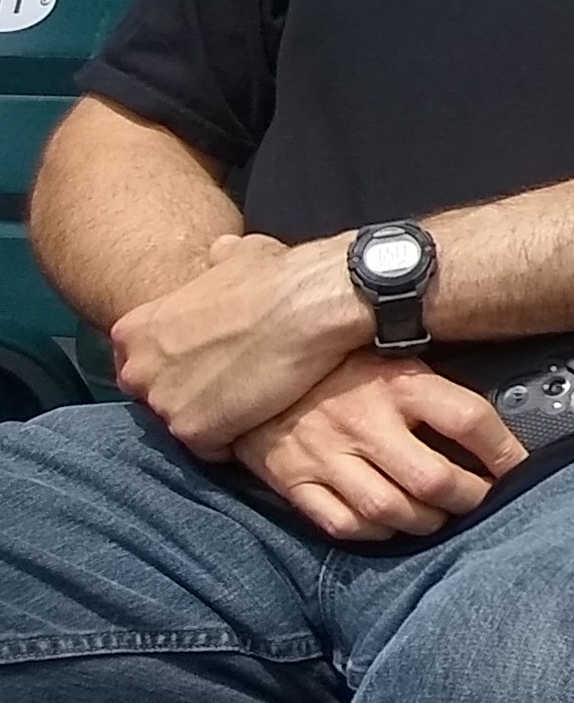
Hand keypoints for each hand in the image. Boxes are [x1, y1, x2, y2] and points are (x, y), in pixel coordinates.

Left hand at [113, 232, 370, 458]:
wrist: (310, 304)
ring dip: (219, 418)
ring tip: (258, 399)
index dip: (185, 367)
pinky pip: (212, 449)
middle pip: (161, 398)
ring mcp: (162, 403)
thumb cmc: (279, 277)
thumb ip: (215, 264)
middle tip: (238, 383)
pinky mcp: (193, 431)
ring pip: (188, 425)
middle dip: (194, 395)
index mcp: (133, 330)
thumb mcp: (235, 256)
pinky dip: (238, 437)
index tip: (217, 363)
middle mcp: (138, 369)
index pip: (147, 364)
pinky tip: (266, 414)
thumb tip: (221, 252)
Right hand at [228, 354, 525, 540]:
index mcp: (398, 383)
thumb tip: (493, 423)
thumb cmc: (337, 366)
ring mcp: (326, 455)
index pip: (469, 420)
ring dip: (427, 521)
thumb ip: (434, 390)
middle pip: (435, 479)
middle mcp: (364, 421)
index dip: (507, 451)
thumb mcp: (391, 357)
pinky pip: (344, 524)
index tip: (523, 468)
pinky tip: (391, 524)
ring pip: (391, 509)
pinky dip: (376, 532)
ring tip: (440, 516)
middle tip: (483, 500)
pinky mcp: (293, 481)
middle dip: (471, 499)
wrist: (250, 368)